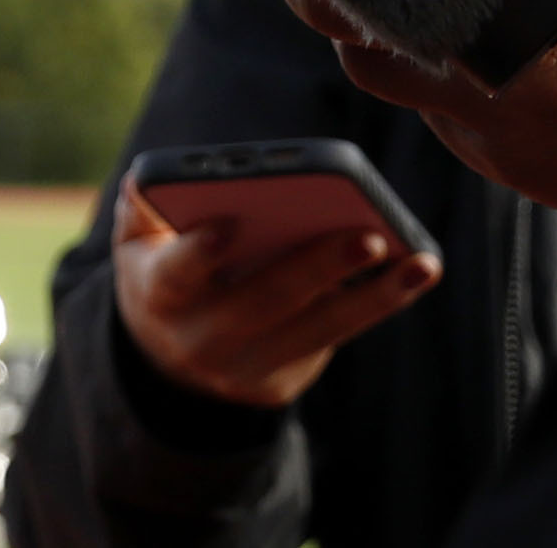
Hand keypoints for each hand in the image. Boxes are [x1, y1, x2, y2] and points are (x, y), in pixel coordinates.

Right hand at [110, 182, 439, 408]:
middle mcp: (203, 339)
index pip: (177, 275)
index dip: (200, 252)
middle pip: (265, 301)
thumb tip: (154, 176)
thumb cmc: (163, 274)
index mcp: (159, 295)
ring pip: (317, 329)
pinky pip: (335, 336)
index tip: (231, 222)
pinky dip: (377, 303)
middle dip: (318, 268)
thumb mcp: (136, 244)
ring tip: (420, 262)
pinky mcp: (284, 380)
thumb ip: (146, 204)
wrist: (172, 364)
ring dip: (374, 296)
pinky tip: (414, 273)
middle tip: (368, 236)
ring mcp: (247, 367)